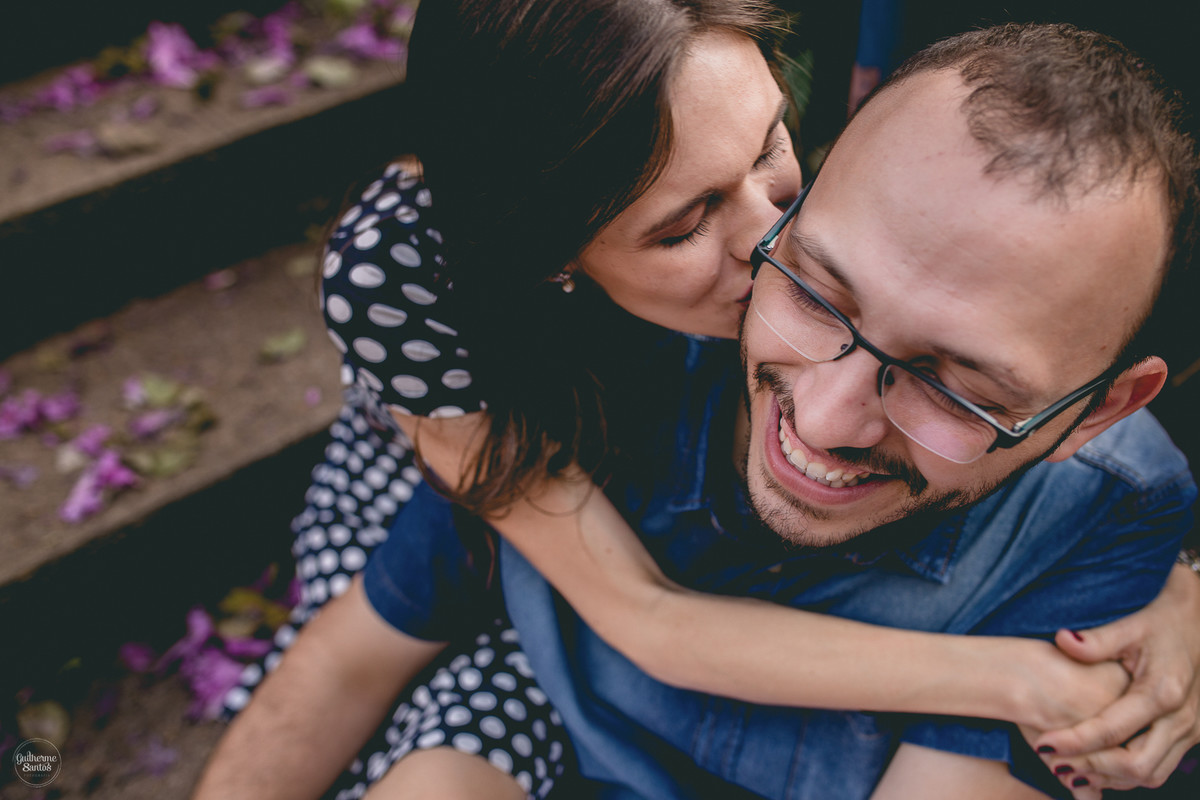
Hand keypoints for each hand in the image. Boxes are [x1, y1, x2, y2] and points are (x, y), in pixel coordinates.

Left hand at [1033, 564, 1199, 793]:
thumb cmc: (1162, 625)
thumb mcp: (1130, 627)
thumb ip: (1096, 640)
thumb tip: (1062, 640)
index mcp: (1162, 692)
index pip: (1112, 730)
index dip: (1075, 741)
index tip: (1042, 744)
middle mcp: (1181, 719)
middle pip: (1136, 765)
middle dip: (1092, 767)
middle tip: (1054, 762)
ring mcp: (1191, 732)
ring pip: (1151, 774)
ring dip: (1110, 776)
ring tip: (1070, 767)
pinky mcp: (1190, 736)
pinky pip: (1159, 768)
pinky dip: (1127, 773)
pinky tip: (1097, 764)